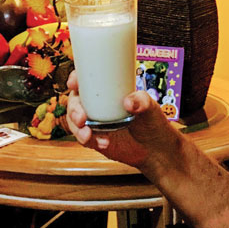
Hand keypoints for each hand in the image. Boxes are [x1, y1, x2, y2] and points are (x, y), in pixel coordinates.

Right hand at [64, 71, 179, 169]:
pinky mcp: (96, 139)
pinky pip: (86, 139)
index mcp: (107, 91)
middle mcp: (97, 105)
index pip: (85, 81)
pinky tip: (104, 143)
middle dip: (73, 109)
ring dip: (77, 129)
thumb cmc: (152, 120)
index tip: (74, 82)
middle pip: (75, 102)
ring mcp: (95, 123)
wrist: (155, 148)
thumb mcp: (150, 107)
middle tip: (81, 118)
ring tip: (88, 135)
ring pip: (75, 122)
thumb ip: (142, 101)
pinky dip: (90, 141)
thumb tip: (128, 102)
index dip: (75, 79)